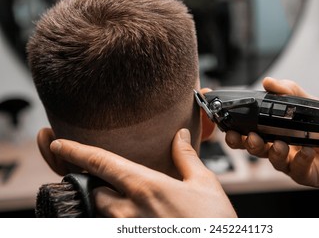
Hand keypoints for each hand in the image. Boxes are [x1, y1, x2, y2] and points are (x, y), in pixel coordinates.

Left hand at [50, 128, 236, 217]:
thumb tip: (181, 135)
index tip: (58, 143)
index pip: (100, 162)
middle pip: (94, 190)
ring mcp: (127, 231)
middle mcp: (128, 211)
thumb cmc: (213, 224)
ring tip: (131, 199)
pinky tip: (139, 214)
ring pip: (101, 212)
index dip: (76, 150)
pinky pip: (113, 226)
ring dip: (107, 202)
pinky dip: (117, 216)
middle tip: (112, 179)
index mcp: (145, 186)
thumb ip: (186, 157)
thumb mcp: (204, 184)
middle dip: (96, 182)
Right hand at [225, 77, 318, 195]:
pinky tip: (308, 151)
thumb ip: (289, 92)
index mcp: (274, 131)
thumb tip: (269, 82)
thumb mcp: (309, 104)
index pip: (248, 132)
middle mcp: (279, 148)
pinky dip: (302, 160)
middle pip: (255, 149)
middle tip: (248, 137)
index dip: (235, 131)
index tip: (227, 125)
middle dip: (246, 144)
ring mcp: (291, 162)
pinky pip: (299, 170)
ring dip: (273, 152)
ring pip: (274, 161)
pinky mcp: (307, 174)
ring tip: (280, 144)